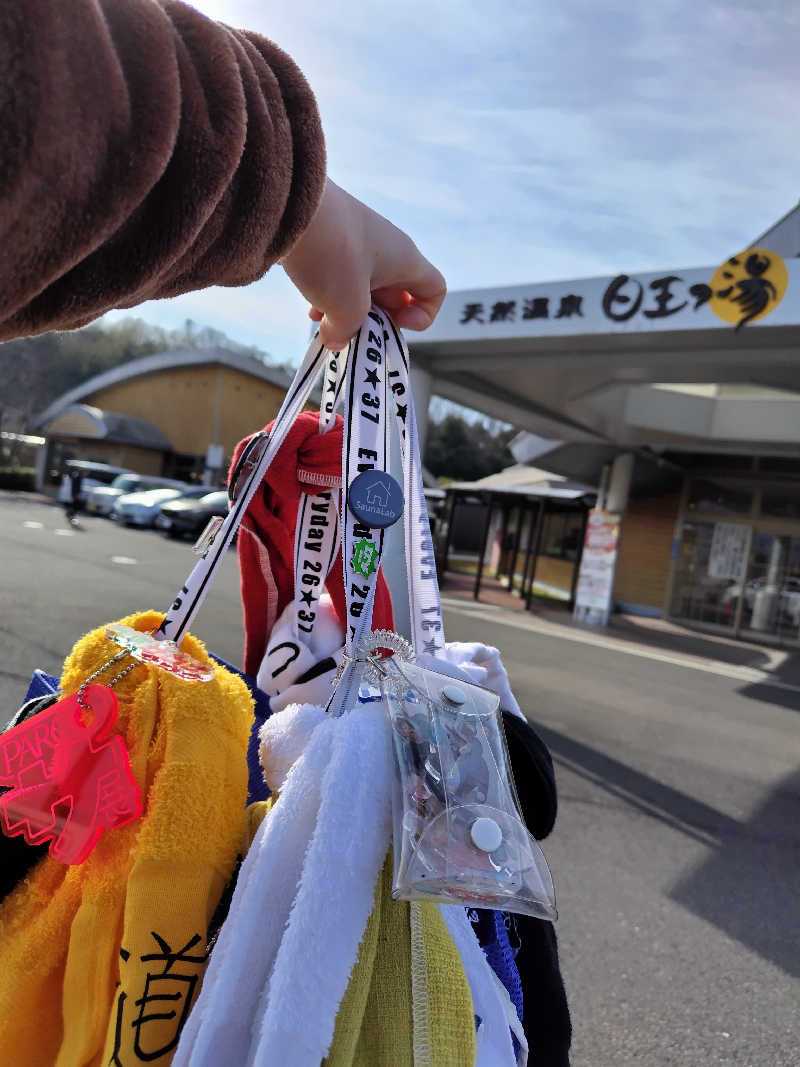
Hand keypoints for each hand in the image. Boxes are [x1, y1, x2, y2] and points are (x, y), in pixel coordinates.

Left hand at [281, 178, 445, 349]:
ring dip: (348, 311)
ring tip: (325, 323)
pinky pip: (339, 277)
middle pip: (395, 294)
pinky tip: (311, 309)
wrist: (286, 205)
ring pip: (363, 287)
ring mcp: (357, 242)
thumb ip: (346, 332)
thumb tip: (335, 339)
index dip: (423, 315)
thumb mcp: (345, 307)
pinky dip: (330, 296)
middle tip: (353, 331)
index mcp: (404, 259)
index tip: (396, 323)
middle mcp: (386, 247)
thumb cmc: (331, 257)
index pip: (434, 289)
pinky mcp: (330, 240)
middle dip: (375, 320)